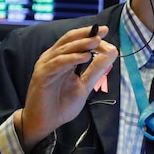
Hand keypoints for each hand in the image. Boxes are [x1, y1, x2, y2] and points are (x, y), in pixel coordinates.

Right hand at [17, 25, 116, 148]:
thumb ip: (96, 69)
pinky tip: (85, 57)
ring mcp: (46, 66)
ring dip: (81, 44)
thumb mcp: (85, 85)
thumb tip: (111, 52)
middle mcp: (52, 59)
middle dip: (86, 34)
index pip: (75, 41)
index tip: (104, 31)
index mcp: (62, 59)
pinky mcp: (41, 75)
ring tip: (96, 41)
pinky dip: (71, 58)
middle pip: (69, 40)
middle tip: (101, 31)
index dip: (89, 34)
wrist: (45, 122)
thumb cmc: (61, 104)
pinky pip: (57, 63)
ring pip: (63, 49)